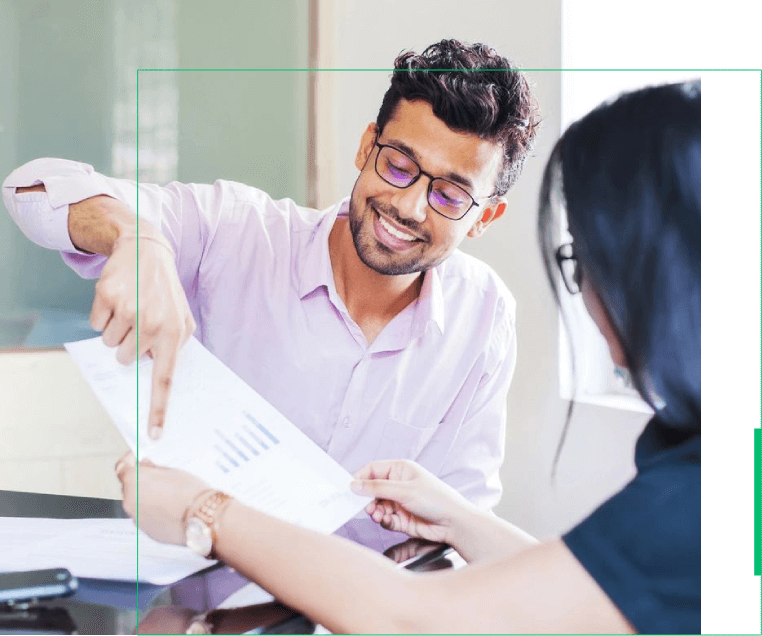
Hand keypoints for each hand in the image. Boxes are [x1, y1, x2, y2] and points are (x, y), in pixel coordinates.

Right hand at [91, 232, 194, 438]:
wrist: (147, 250)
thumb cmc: (165, 291)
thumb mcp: (181, 316)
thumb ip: (174, 345)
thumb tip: (158, 372)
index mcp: (174, 333)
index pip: (166, 378)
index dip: (159, 408)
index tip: (155, 433)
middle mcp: (152, 324)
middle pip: (124, 359)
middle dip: (127, 345)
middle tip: (138, 323)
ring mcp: (128, 310)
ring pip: (108, 343)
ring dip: (115, 330)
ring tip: (130, 308)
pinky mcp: (106, 298)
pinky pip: (95, 324)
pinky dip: (102, 315)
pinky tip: (118, 299)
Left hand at [115, 452, 208, 545]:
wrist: (203, 517)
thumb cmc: (190, 491)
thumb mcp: (172, 470)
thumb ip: (153, 468)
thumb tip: (146, 468)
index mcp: (134, 481)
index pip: (121, 467)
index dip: (129, 460)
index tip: (136, 458)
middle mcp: (130, 501)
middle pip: (129, 486)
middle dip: (139, 481)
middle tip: (156, 476)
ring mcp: (137, 518)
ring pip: (137, 503)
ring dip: (147, 497)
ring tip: (168, 495)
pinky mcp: (147, 531)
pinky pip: (146, 517)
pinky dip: (154, 512)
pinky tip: (171, 509)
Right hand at [351, 460, 476, 544]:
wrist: (454, 523)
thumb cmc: (437, 500)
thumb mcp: (404, 490)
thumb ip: (377, 488)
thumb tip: (355, 484)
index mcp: (400, 469)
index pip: (373, 470)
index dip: (361, 478)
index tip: (350, 488)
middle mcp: (399, 484)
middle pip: (372, 490)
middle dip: (368, 499)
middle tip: (368, 508)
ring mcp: (400, 502)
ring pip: (377, 506)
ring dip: (375, 511)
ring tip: (379, 516)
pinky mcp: (401, 518)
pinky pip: (385, 519)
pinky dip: (384, 521)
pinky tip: (389, 521)